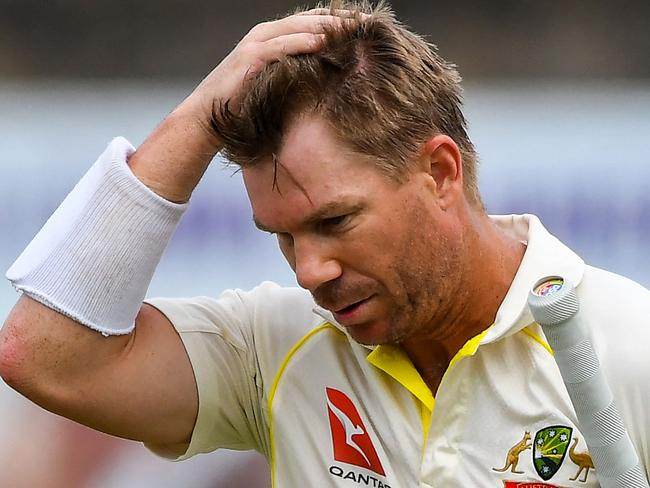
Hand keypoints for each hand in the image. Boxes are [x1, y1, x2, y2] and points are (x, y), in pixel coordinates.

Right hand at [129, 10, 359, 201]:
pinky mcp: (250, 58)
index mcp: (274, 38)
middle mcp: (265, 35)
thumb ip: (296, 71)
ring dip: (327, 25)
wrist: (209, 117)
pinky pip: (280, 45)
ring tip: (354, 26)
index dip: (340, 20)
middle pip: (310, 18)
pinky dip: (301, 41)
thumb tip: (328, 75)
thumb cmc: (243, 104)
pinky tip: (322, 41)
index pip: (313, 21)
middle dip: (341, 19)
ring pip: (298, 26)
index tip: (368, 25)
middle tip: (369, 21)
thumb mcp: (276, 83)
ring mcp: (257, 44)